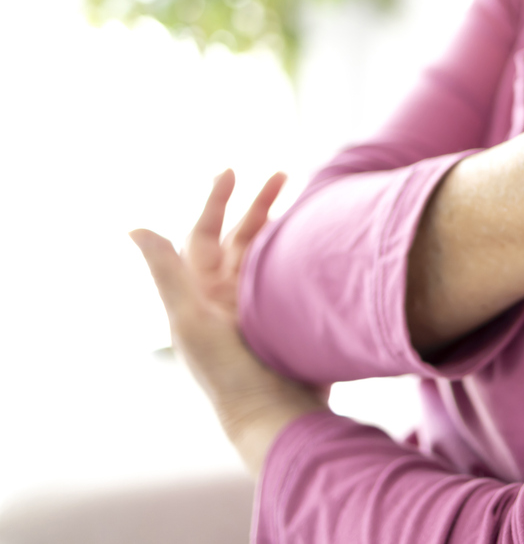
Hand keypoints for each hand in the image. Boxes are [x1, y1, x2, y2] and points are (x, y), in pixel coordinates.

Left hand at [130, 170, 325, 475]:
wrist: (277, 415)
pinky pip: (299, 276)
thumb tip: (133, 227)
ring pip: (273, 255)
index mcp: (203, 295)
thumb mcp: (190, 320)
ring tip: (310, 202)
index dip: (215, 202)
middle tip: (283, 174)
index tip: (232, 171)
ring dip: (286, 227)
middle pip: (244, 240)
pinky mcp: (292, 320)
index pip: (206, 236)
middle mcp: (231, 298)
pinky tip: (327, 240)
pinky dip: (309, 254)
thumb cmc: (228, 373)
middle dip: (259, 206)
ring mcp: (263, 309)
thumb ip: (167, 272)